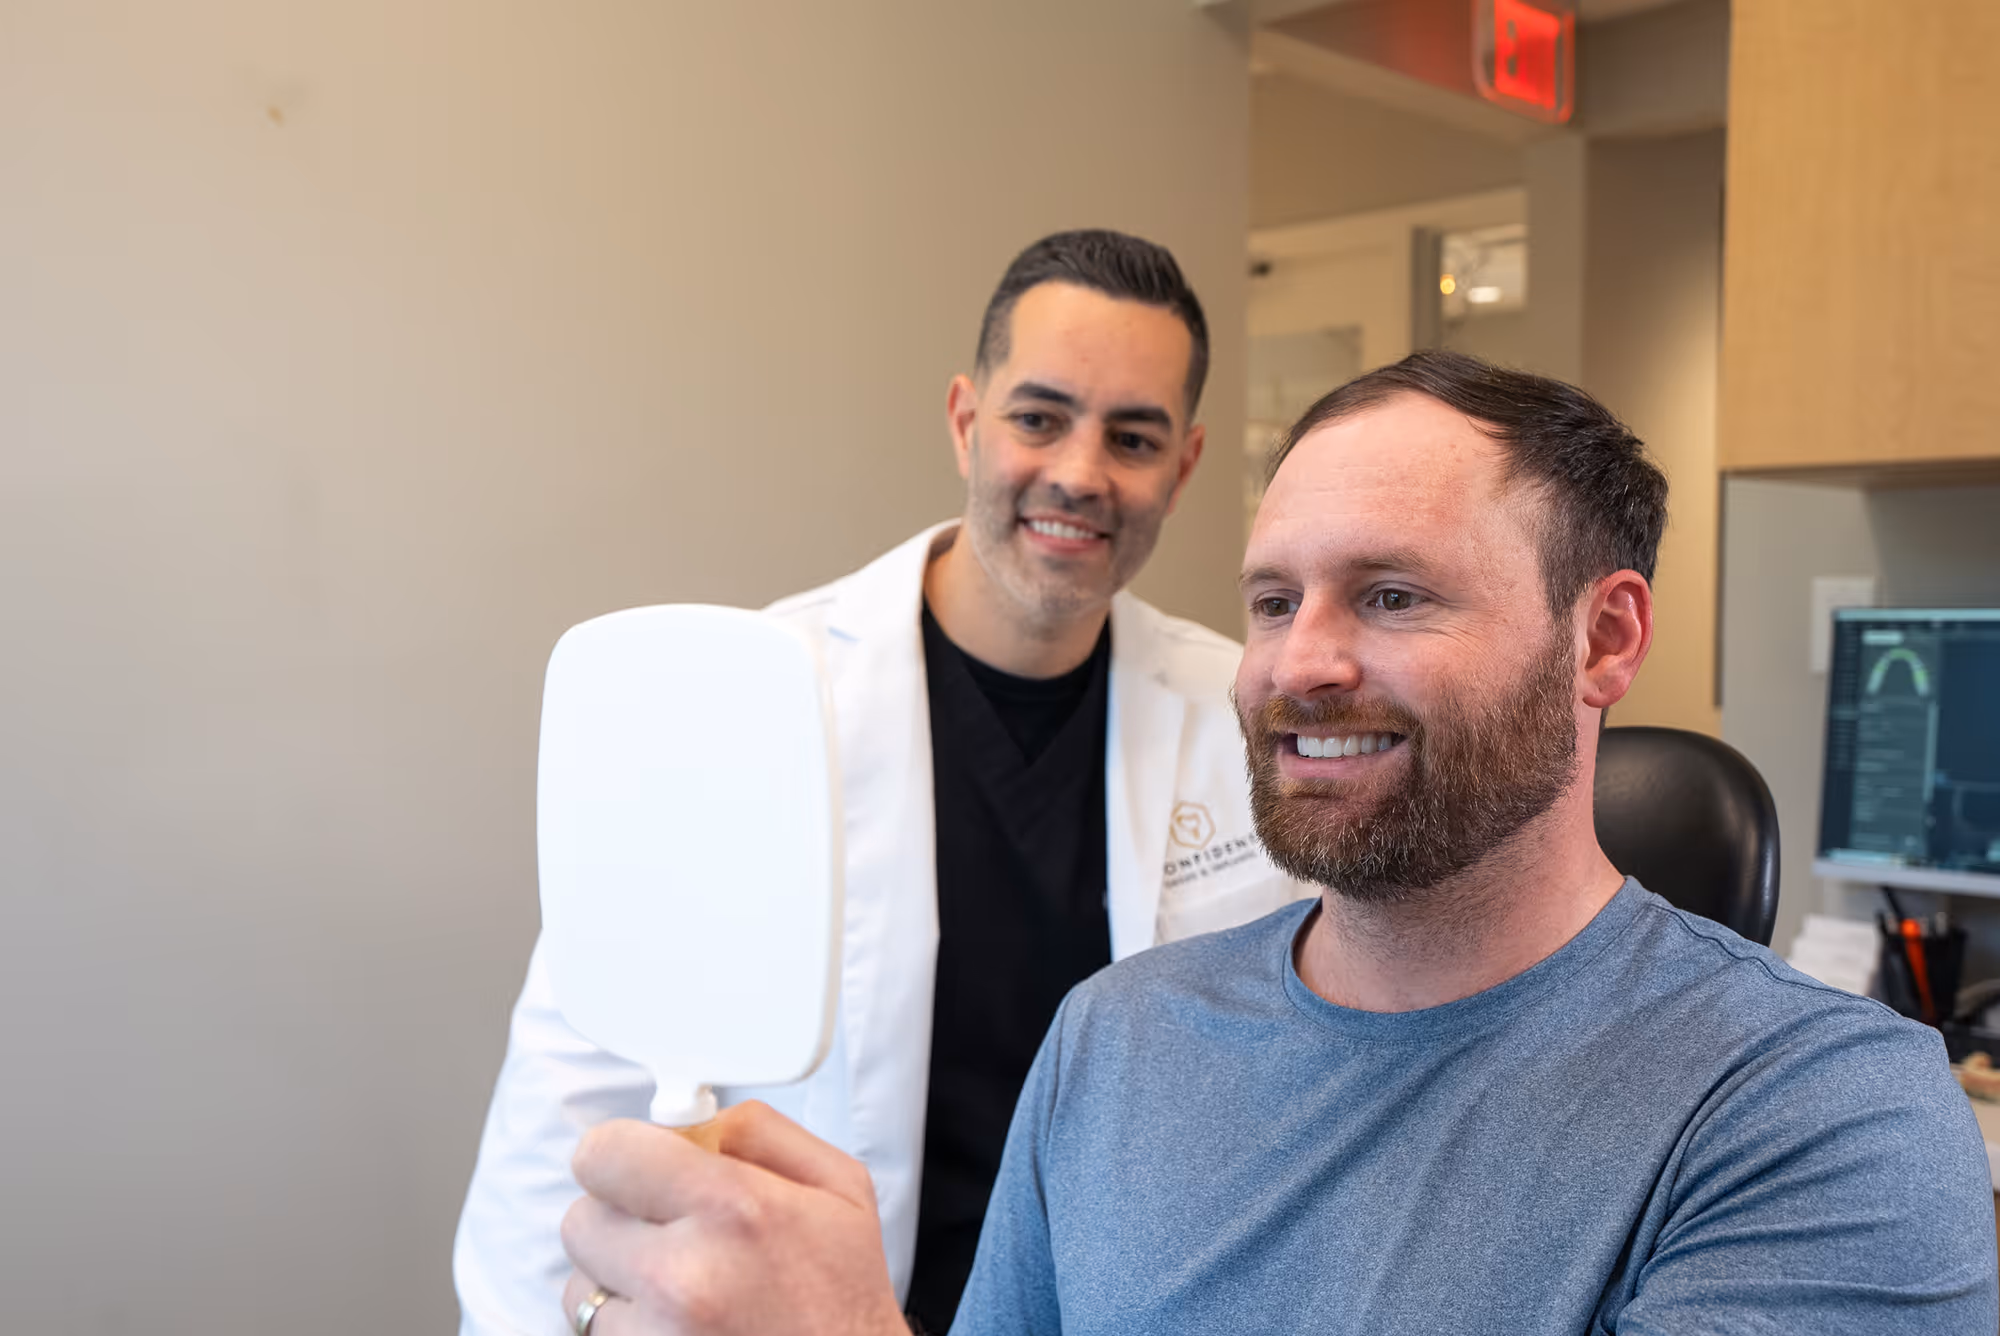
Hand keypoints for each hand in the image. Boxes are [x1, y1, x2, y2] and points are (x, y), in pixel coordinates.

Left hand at [560, 1101, 908, 1335]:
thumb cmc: (843, 1294)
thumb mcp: (839, 1186)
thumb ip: (759, 1132)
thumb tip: (691, 1120)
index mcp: (733, 1208)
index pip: (606, 1153)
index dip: (622, 1153)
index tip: (641, 1165)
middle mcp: (683, 1276)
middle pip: (582, 1219)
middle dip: (621, 1218)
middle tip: (672, 1232)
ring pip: (579, 1285)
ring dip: (620, 1280)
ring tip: (684, 1289)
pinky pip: (597, 1333)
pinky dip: (630, 1325)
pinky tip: (681, 1325)